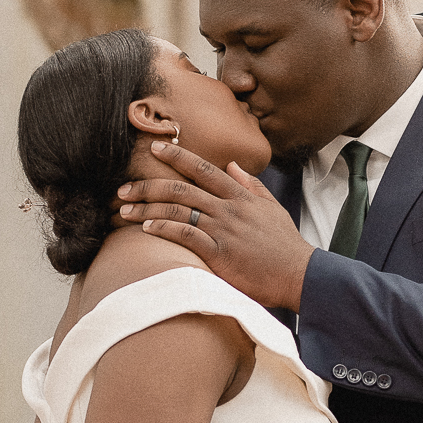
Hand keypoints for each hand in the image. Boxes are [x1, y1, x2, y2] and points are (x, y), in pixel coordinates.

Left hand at [116, 141, 313, 308]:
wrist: (298, 275)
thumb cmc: (284, 245)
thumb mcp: (271, 208)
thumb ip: (250, 185)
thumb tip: (232, 165)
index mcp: (240, 196)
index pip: (203, 168)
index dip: (177, 156)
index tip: (155, 147)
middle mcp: (229, 208)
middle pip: (181, 187)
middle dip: (148, 185)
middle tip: (124, 188)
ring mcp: (223, 229)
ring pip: (178, 209)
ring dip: (147, 208)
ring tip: (124, 210)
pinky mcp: (219, 253)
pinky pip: (186, 235)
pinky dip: (164, 228)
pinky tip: (147, 227)